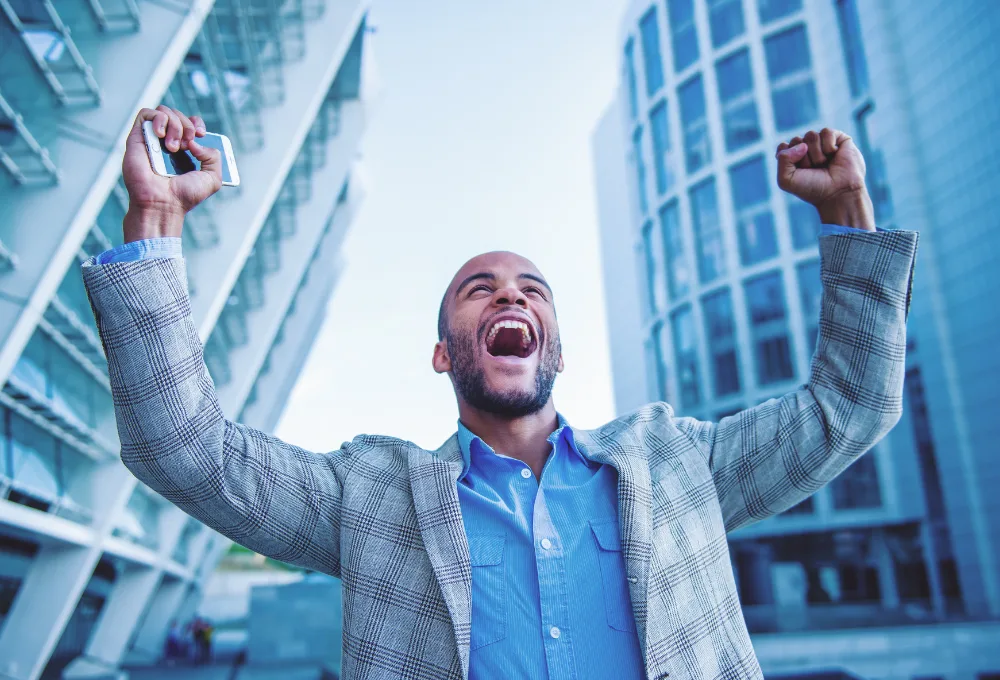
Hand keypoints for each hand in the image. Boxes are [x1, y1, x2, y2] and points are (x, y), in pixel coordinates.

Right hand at [121, 106, 222, 241]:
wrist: (163, 205)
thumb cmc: (184, 196)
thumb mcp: (212, 178)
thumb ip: (214, 156)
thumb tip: (195, 142)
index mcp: (182, 150)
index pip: (188, 122)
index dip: (196, 122)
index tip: (201, 135)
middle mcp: (166, 142)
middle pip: (177, 114)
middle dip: (187, 125)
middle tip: (188, 144)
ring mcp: (151, 140)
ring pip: (163, 111)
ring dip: (174, 124)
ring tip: (174, 147)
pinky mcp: (136, 139)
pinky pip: (146, 114)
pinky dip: (158, 119)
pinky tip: (162, 136)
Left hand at [775, 127, 874, 230]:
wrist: (838, 194)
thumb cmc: (812, 189)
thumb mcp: (786, 180)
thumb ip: (783, 159)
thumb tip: (802, 144)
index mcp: (793, 157)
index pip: (783, 147)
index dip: (789, 159)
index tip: (798, 172)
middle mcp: (807, 148)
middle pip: (796, 140)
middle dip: (803, 158)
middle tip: (813, 170)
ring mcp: (822, 143)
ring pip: (811, 135)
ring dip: (816, 154)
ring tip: (824, 164)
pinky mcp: (838, 138)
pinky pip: (826, 132)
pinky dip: (828, 146)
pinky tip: (834, 155)